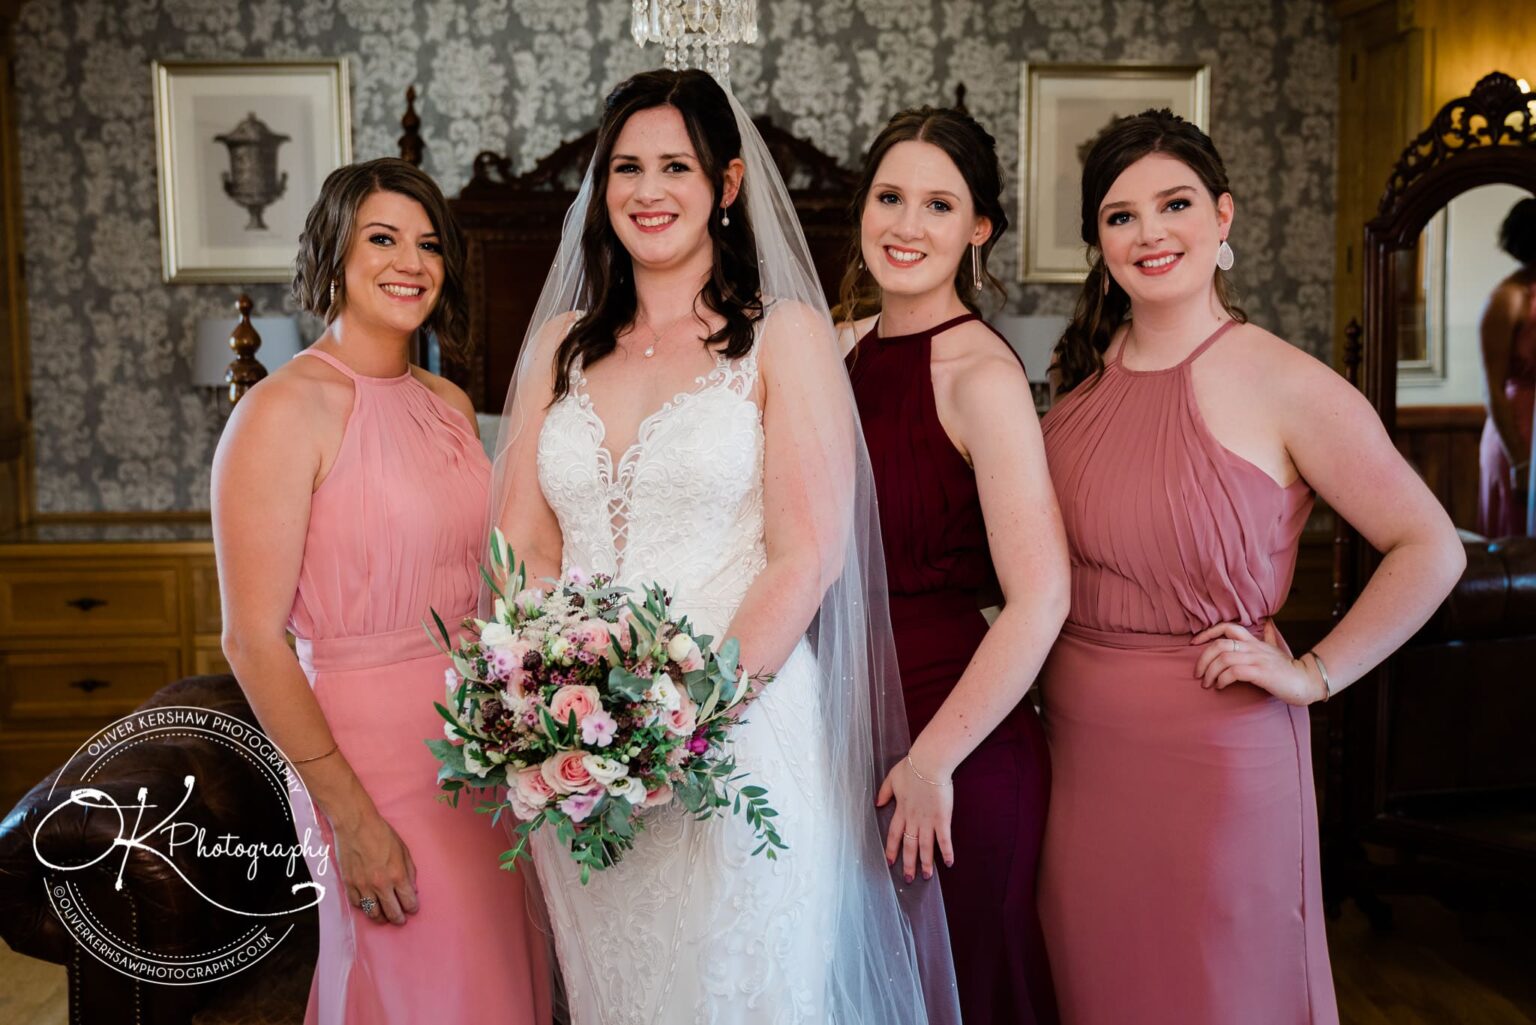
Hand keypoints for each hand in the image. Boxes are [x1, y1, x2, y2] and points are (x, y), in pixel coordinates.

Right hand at [333, 810, 418, 925]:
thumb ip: (409, 871)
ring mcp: (363, 886)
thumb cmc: (382, 834)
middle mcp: (381, 884)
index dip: (412, 908)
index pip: (408, 901)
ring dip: (381, 918)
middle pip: (392, 912)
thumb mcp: (403, 850)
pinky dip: (364, 907)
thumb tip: (411, 889)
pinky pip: (358, 904)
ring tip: (385, 917)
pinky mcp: (349, 884)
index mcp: (397, 874)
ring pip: (373, 913)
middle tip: (401, 920)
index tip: (412, 909)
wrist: (356, 825)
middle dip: (399, 918)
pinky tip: (369, 905)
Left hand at [876, 756, 953, 883]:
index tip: (890, 862)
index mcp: (901, 810)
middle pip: (910, 845)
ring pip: (926, 847)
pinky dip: (946, 852)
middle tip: (908, 879)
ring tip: (927, 877)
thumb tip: (877, 803)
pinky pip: (944, 839)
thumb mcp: (892, 778)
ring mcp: (928, 820)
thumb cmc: (912, 767)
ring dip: (926, 863)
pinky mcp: (942, 818)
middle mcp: (913, 819)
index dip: (892, 849)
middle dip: (908, 863)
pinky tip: (949, 863)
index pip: (894, 834)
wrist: (929, 763)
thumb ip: (884, 792)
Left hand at [1190, 621, 1325, 706]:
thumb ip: (1268, 637)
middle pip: (1219, 644)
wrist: (1306, 681)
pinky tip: (1220, 686)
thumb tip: (1268, 624)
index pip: (1227, 627)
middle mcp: (1253, 647)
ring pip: (1223, 658)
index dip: (1207, 632)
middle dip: (1203, 658)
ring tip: (1207, 683)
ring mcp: (1257, 659)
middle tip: (1198, 673)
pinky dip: (1222, 679)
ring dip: (1210, 672)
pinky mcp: (1260, 673)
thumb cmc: (1288, 668)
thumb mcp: (1276, 649)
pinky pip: (1233, 672)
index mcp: (1254, 641)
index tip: (1194, 643)